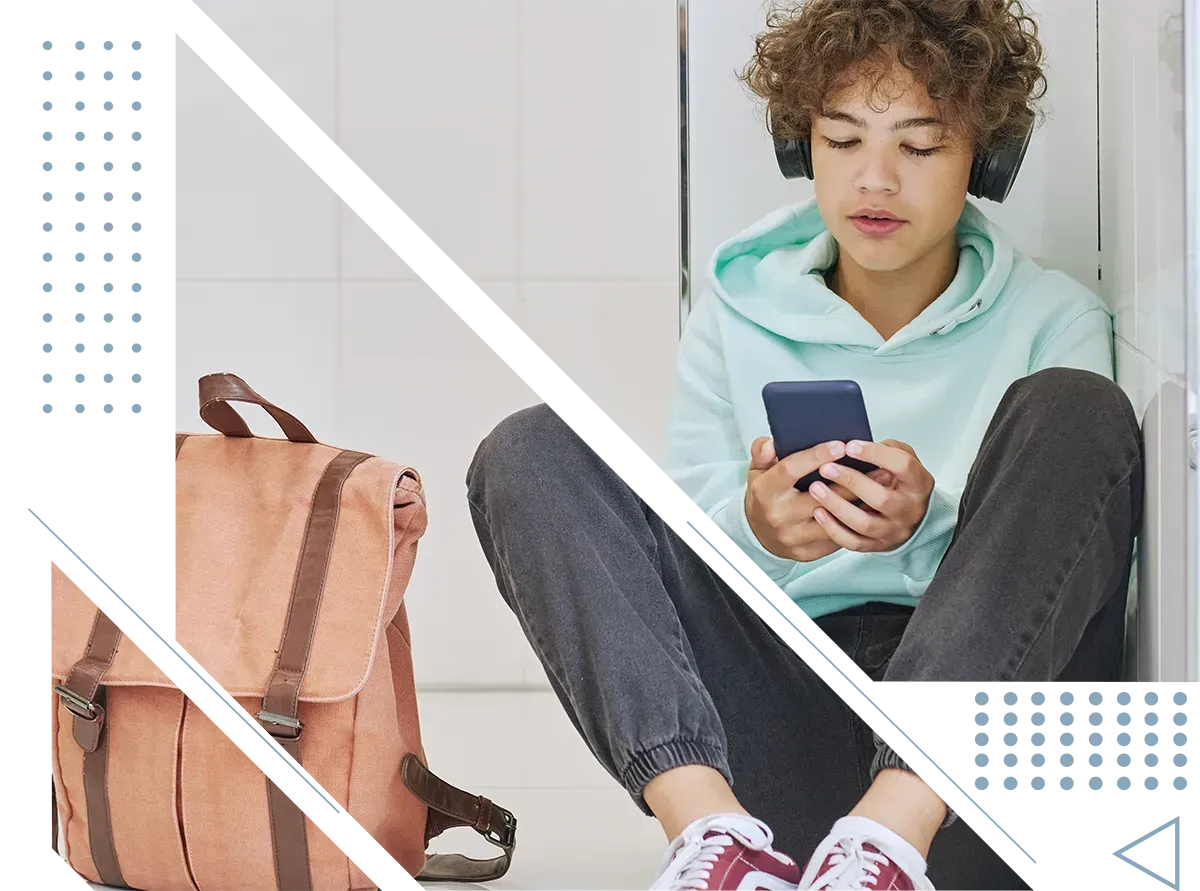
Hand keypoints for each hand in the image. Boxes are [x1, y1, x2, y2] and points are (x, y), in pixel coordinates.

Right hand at [744, 437, 894, 562]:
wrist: (759, 535)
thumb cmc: (765, 498)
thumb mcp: (757, 472)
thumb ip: (762, 453)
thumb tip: (772, 443)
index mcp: (766, 492)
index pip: (792, 470)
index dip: (816, 456)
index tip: (840, 446)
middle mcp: (778, 515)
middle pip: (820, 496)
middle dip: (850, 481)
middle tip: (877, 467)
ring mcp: (793, 536)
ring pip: (833, 519)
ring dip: (858, 504)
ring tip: (881, 488)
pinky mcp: (806, 552)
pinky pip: (835, 537)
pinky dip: (853, 522)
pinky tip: (870, 509)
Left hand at [807, 439, 934, 552]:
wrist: (912, 516)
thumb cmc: (901, 481)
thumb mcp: (902, 458)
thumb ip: (884, 449)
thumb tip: (853, 446)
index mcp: (919, 482)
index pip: (902, 466)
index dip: (875, 454)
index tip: (850, 446)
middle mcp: (909, 509)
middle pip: (881, 498)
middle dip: (850, 481)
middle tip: (826, 468)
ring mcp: (894, 530)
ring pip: (864, 523)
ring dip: (837, 506)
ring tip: (816, 489)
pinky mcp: (878, 545)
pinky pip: (854, 542)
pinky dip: (834, 529)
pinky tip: (819, 513)